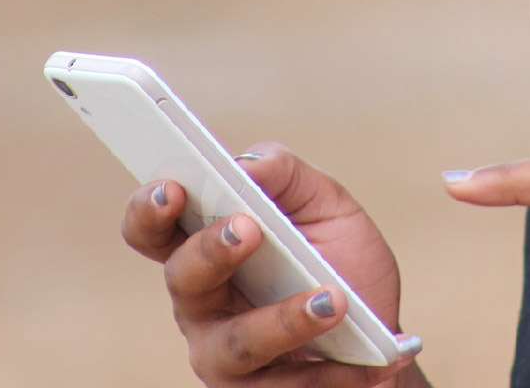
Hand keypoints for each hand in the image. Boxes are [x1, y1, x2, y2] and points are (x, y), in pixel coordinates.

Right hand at [122, 141, 422, 386]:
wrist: (379, 332)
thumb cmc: (340, 260)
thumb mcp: (324, 204)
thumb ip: (285, 176)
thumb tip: (249, 164)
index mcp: (207, 248)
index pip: (156, 229)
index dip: (150, 209)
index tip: (172, 188)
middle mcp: (203, 304)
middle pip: (184, 279)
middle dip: (211, 251)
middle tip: (248, 228)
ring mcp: (226, 356)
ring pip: (238, 343)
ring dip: (284, 320)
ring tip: (333, 300)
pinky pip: (287, 387)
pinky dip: (330, 369)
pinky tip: (365, 357)